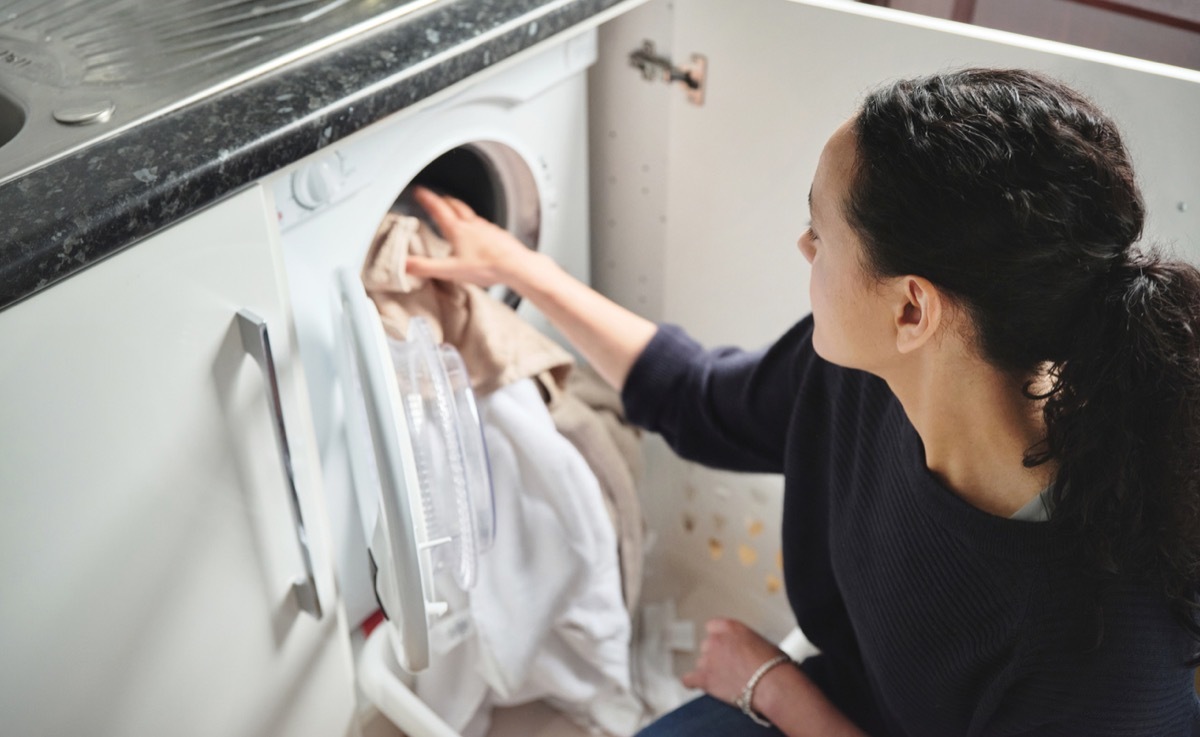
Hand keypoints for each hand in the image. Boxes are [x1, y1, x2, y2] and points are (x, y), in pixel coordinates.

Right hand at [406, 186, 533, 286]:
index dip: (427, 199)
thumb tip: (404, 264)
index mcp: (458, 230)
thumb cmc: (487, 267)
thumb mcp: (451, 270)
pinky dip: (476, 223)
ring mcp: (487, 229)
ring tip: (456, 210)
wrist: (516, 266)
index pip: (438, 209)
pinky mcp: (498, 235)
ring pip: (470, 214)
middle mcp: (472, 225)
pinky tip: (479, 231)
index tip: (420, 191)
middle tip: (437, 197)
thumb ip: (426, 267)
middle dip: (443, 200)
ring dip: (460, 209)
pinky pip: (484, 224)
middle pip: (455, 206)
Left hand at [682, 618, 789, 705]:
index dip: (719, 639)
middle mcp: (716, 640)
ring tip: (728, 682)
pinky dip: (694, 683)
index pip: (712, 627)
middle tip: (732, 668)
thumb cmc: (774, 666)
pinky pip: (689, 680)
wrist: (773, 685)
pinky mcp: (704, 678)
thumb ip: (743, 642)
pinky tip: (700, 685)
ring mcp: (708, 659)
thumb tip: (742, 651)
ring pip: (701, 663)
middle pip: (707, 646)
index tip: (725, 648)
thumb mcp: (760, 641)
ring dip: (711, 671)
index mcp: (730, 627)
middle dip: (717, 657)